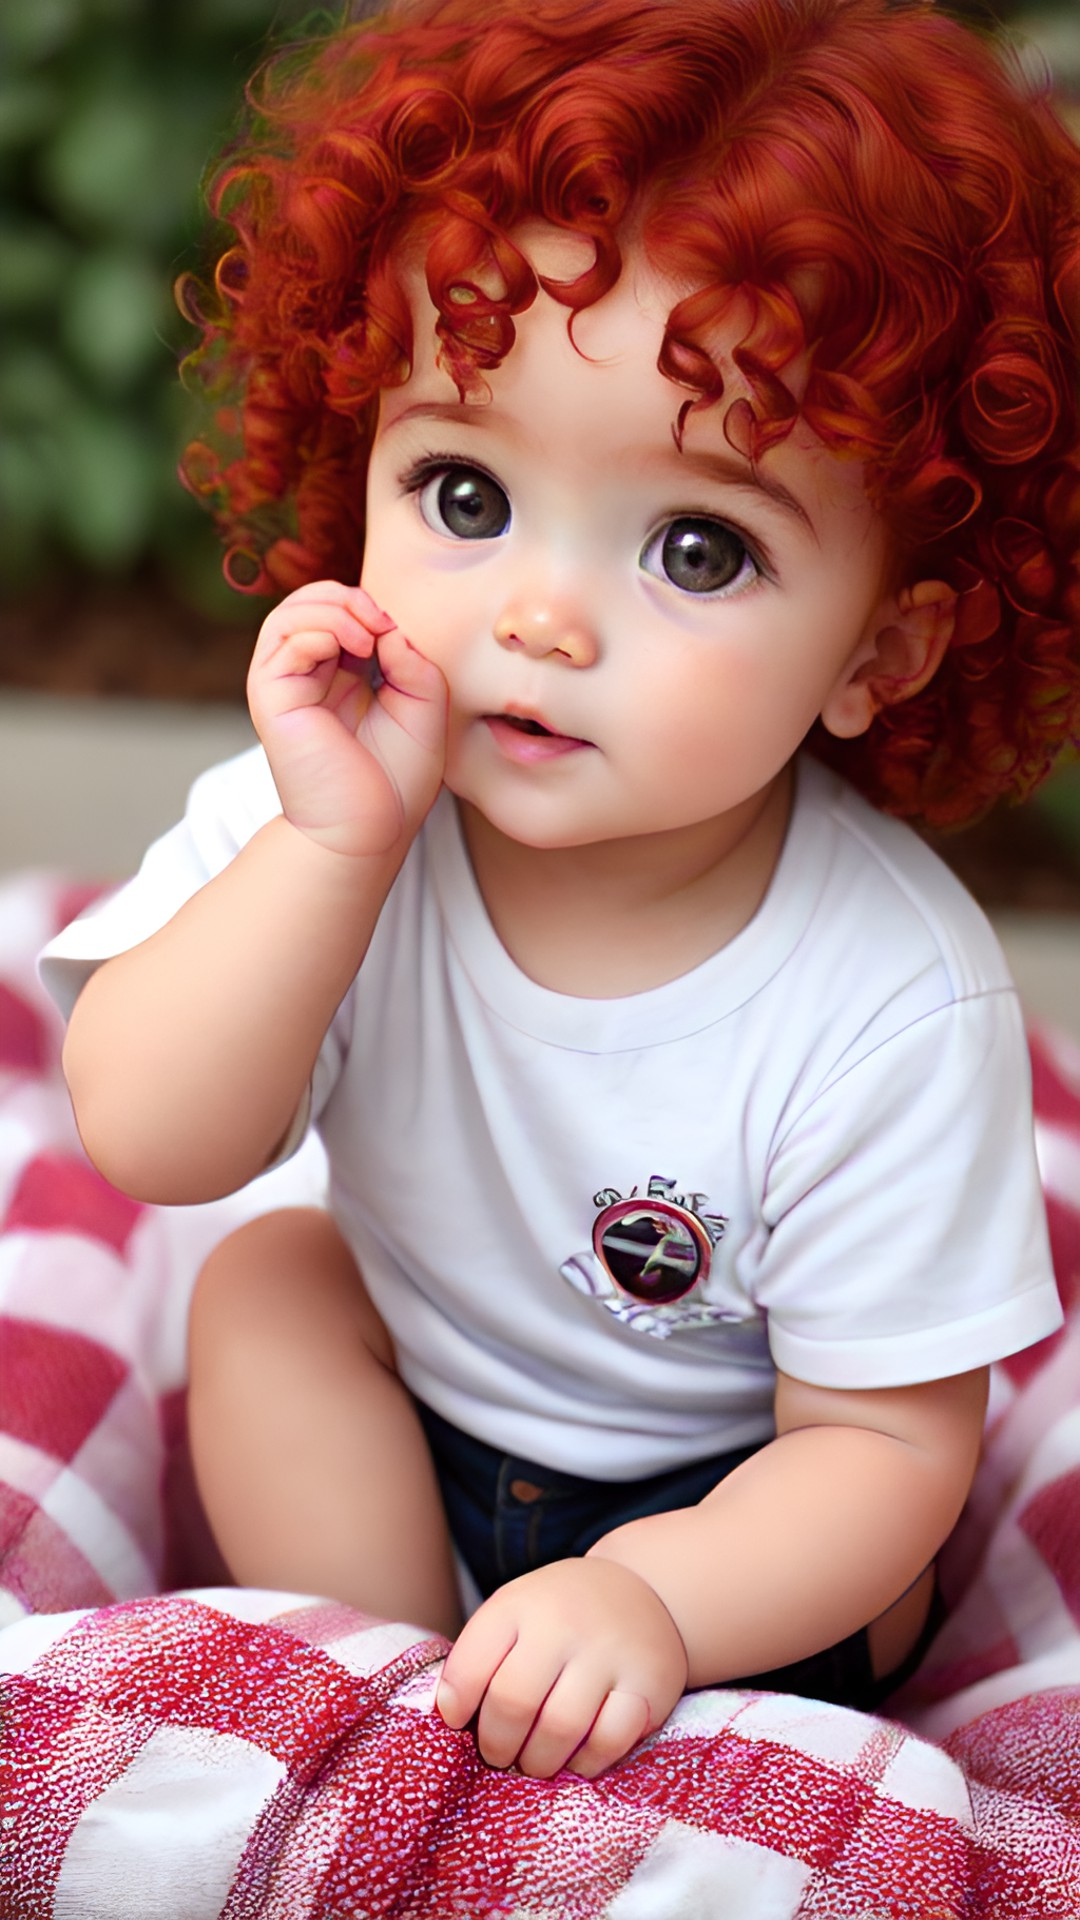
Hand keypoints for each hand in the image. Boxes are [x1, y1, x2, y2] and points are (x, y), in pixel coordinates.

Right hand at [246, 580, 448, 857]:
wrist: (366, 832)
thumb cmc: (396, 783)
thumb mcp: (425, 708)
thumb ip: (412, 659)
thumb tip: (386, 625)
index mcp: (344, 678)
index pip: (343, 615)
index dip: (373, 609)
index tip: (401, 636)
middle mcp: (310, 678)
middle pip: (310, 603)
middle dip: (348, 599)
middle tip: (382, 622)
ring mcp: (287, 685)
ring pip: (291, 613)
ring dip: (333, 607)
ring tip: (367, 633)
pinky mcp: (271, 696)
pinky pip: (283, 639)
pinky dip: (319, 628)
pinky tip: (351, 649)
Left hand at [435, 1558, 687, 1779]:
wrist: (641, 1589)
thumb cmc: (559, 1615)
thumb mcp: (514, 1613)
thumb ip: (481, 1657)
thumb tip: (449, 1718)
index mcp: (520, 1605)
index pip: (471, 1665)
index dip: (455, 1707)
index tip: (458, 1722)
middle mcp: (564, 1624)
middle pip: (514, 1702)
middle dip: (497, 1745)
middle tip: (499, 1756)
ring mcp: (609, 1653)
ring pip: (560, 1727)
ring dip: (538, 1761)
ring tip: (534, 1762)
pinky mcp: (648, 1683)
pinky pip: (609, 1740)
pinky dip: (586, 1763)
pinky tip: (576, 1758)